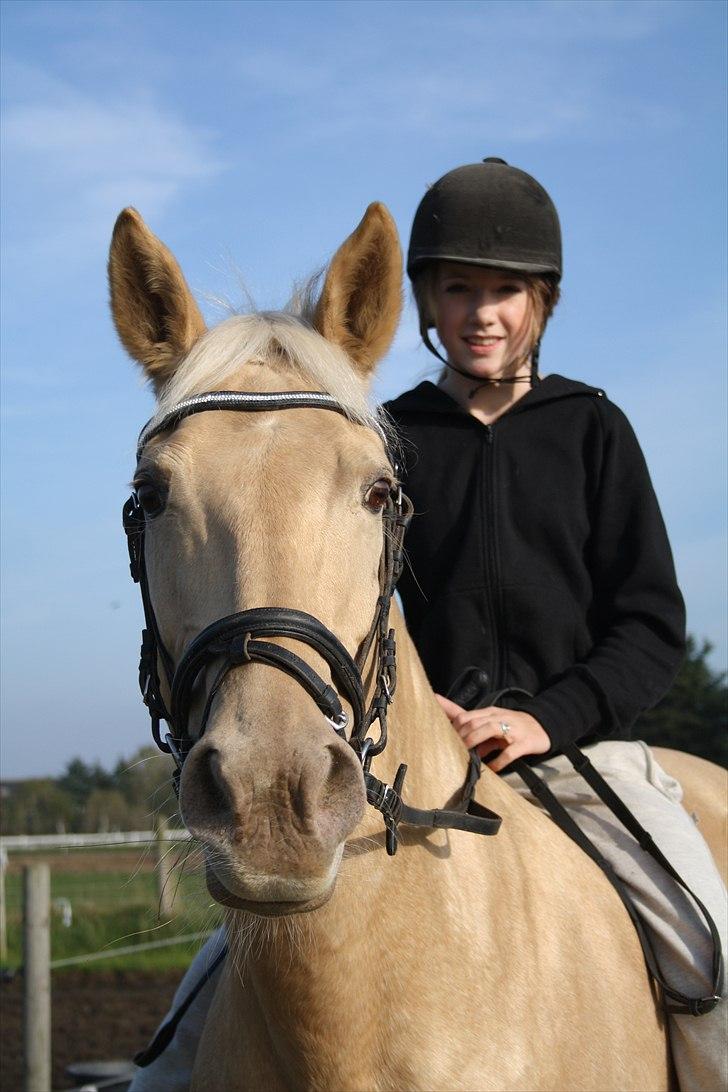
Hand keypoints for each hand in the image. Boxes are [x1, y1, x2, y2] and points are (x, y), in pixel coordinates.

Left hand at [435, 694, 550, 772]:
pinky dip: (498, 761)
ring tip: (468, 756)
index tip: (444, 740)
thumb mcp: (494, 727)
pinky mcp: (524, 743)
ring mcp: (512, 730)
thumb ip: (477, 736)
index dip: (453, 728)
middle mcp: (499, 718)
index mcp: (489, 713)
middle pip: (474, 722)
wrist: (542, 726)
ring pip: (489, 729)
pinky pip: (509, 752)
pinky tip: (491, 769)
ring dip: (475, 742)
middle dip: (461, 736)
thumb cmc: (513, 727)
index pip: (465, 715)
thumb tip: (460, 749)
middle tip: (453, 750)